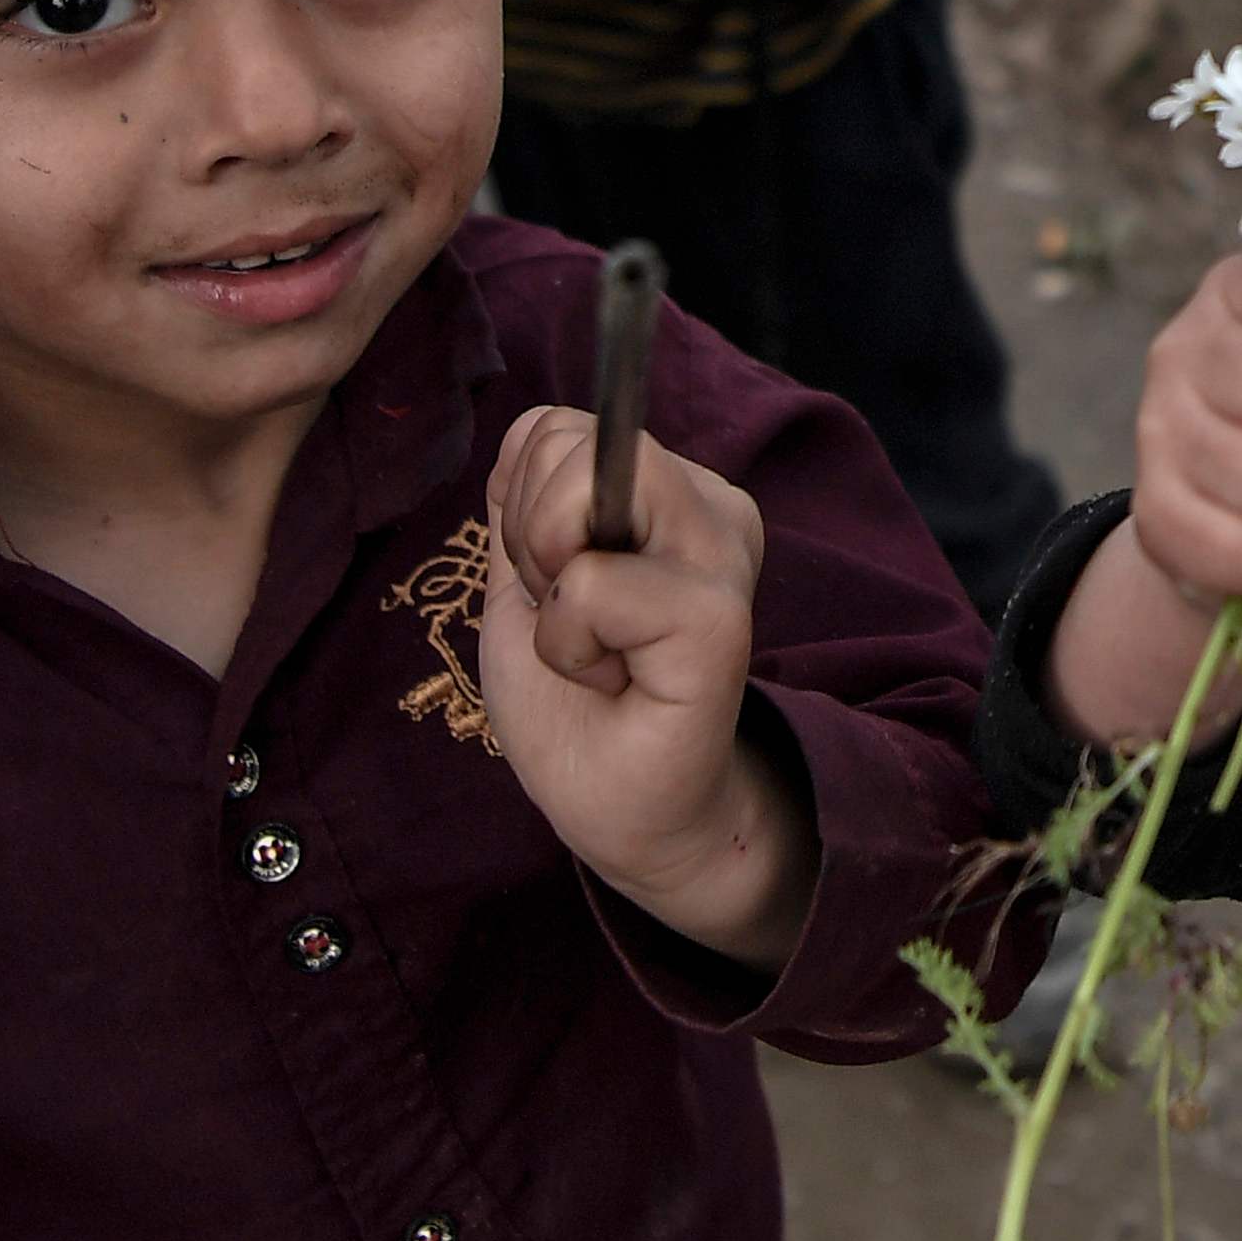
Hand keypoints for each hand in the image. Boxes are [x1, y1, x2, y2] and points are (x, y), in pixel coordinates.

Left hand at [477, 406, 817, 965]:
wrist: (623, 812)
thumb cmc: (576, 706)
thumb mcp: (527, 586)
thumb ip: (527, 505)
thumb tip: (527, 432)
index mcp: (671, 492)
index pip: (559, 428)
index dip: (520, 507)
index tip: (553, 590)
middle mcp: (709, 505)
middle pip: (569, 440)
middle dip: (527, 537)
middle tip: (568, 620)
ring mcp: (721, 554)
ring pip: (583, 488)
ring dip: (550, 593)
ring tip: (596, 648)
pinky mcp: (717, 619)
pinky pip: (593, 584)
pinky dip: (569, 644)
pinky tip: (613, 681)